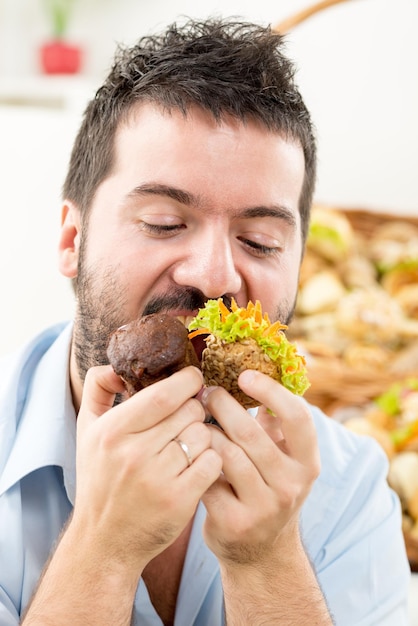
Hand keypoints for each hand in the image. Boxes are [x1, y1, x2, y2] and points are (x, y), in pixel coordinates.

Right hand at [73, 365, 221, 571]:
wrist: (105, 540)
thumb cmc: (100, 478)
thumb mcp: (86, 430)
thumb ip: (98, 388)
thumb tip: (119, 364)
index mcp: (112, 431)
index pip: (163, 394)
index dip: (187, 381)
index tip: (194, 378)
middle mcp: (133, 454)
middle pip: (189, 412)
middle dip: (195, 409)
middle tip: (187, 418)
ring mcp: (158, 479)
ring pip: (203, 435)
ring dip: (202, 435)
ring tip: (188, 445)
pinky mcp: (179, 501)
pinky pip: (213, 462)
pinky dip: (211, 459)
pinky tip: (197, 465)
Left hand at [200, 369, 319, 568]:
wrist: (260, 551)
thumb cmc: (268, 487)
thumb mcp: (284, 459)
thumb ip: (276, 424)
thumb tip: (260, 373)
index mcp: (308, 462)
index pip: (297, 417)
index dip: (272, 391)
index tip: (244, 375)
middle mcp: (292, 485)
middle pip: (251, 433)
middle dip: (224, 405)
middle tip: (208, 391)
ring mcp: (265, 507)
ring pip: (227, 454)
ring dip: (206, 431)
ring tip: (196, 418)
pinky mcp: (236, 522)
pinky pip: (208, 478)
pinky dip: (197, 459)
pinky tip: (190, 450)